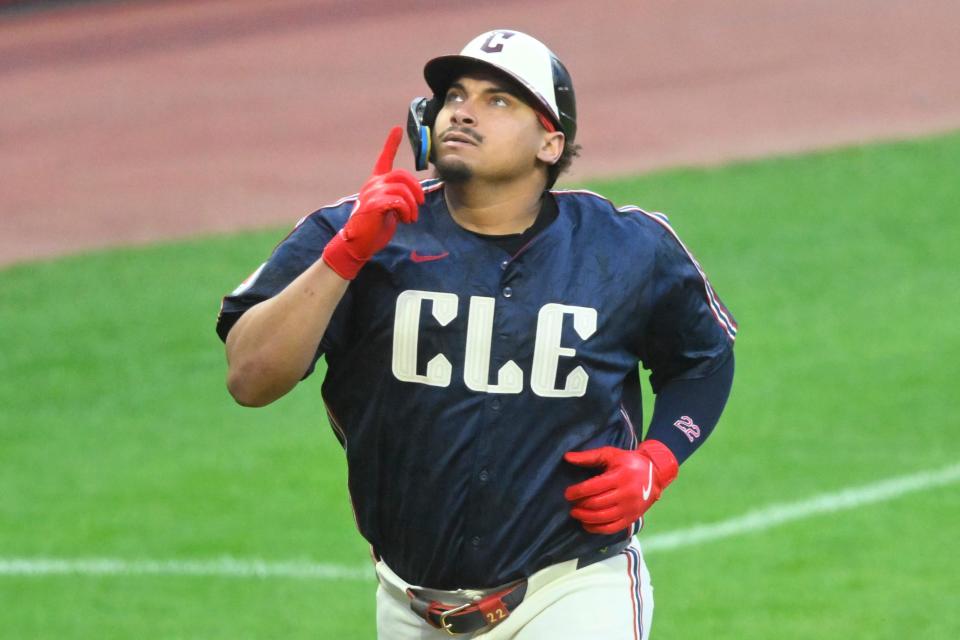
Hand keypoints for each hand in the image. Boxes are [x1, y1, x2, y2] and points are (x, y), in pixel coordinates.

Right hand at [322, 126, 424, 279]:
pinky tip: (404, 220)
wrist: (357, 244)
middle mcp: (372, 184)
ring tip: (410, 218)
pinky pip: (398, 201)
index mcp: (375, 183)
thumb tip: (412, 197)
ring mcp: (372, 193)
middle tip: (419, 205)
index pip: (384, 159)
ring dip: (412, 206)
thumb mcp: (388, 210)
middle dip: (416, 190)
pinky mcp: (373, 205)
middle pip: (402, 176)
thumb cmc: (374, 229)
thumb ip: (396, 198)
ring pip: (402, 189)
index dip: (391, 144)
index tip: (397, 129)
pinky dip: (406, 211)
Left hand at [563, 440, 678, 534]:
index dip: (577, 491)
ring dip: (585, 517)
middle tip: (571, 504)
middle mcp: (626, 494)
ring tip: (576, 513)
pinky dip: (596, 529)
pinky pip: (611, 528)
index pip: (593, 487)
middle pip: (597, 503)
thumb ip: (588, 456)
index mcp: (620, 476)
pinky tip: (586, 524)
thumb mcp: (610, 454)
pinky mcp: (631, 518)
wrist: (655, 474)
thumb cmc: (628, 462)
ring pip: (603, 518)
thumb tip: (567, 457)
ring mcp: (630, 508)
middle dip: (580, 505)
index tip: (567, 494)